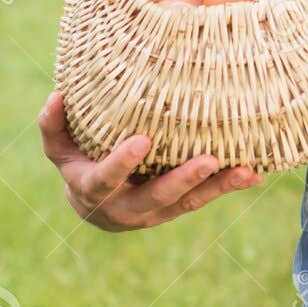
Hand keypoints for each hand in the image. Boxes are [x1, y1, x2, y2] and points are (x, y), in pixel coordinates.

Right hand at [39, 91, 263, 230]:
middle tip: (208, 161)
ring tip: (244, 171)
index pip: (106, 178)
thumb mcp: (60, 149)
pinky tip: (254, 174)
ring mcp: (157, 212)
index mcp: (95, 191)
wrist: (97, 209)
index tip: (141, 140)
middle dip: (182, 181)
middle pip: (157, 198)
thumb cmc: (79, 164)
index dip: (121, 163)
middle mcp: (127, 208)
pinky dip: (228, 187)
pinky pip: (205, 199)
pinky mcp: (179, 208)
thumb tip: (58, 95)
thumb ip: (54, 125)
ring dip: (217, 187)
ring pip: (188, 203)